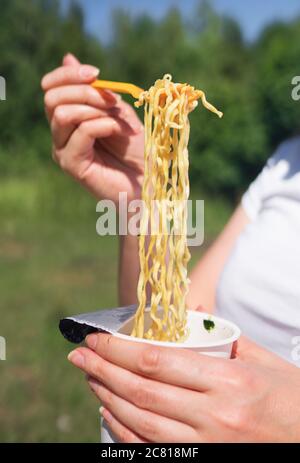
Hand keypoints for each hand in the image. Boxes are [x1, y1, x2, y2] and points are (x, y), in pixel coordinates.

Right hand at [41, 53, 143, 202]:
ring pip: (63, 113)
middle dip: (84, 91)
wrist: (148, 182)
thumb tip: (67, 57)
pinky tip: (121, 133)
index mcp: (69, 119)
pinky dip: (104, 125)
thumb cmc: (136, 150)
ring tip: (119, 122)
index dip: (68, 74)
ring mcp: (63, 150)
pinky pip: (81, 131)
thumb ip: (96, 90)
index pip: (50, 88)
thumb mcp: (119, 112)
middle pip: (51, 98)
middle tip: (112, 101)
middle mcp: (61, 134)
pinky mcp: (71, 165)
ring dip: (96, 110)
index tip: (96, 74)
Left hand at [68, 333, 299, 442]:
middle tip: (79, 355)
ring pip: (141, 422)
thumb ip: (226, 337)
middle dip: (102, 370)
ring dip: (107, 398)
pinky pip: (152, 450)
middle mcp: (215, 415)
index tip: (95, 338)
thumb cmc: (292, 398)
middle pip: (142, 391)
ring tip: (90, 378)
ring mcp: (209, 445)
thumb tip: (192, 316)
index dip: (118, 349)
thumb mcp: (265, 360)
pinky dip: (124, 431)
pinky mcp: (206, 461)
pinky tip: (109, 412)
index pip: (158, 361)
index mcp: (230, 380)